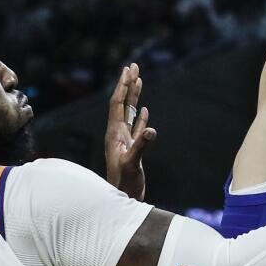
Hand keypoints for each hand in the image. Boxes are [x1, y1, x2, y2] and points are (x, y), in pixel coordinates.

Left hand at [105, 64, 156, 200]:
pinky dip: (140, 116)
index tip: (128, 71)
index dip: (123, 87)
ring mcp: (124, 141)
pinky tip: (143, 110)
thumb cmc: (125, 183)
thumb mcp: (132, 163)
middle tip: (133, 66)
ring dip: (133, 96)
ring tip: (138, 80)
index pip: (117, 104)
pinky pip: (136, 127)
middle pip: (121, 103)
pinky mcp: (132, 148)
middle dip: (127, 85)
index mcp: (114, 133)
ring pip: (128, 112)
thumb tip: (151, 129)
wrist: (124, 198)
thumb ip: (140, 146)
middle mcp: (116, 134)